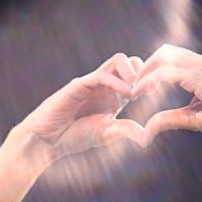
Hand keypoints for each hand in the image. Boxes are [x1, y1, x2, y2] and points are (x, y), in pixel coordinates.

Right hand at [20, 53, 145, 161]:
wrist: (48, 140)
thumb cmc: (74, 137)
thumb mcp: (106, 134)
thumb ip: (125, 131)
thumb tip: (146, 137)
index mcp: (113, 96)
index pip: (135, 76)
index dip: (147, 80)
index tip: (153, 92)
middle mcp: (105, 86)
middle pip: (129, 62)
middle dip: (142, 71)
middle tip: (145, 90)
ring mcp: (93, 82)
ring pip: (118, 61)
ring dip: (131, 73)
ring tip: (134, 93)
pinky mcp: (80, 84)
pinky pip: (102, 75)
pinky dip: (116, 82)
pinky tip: (125, 95)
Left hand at [128, 44, 201, 145]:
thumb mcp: (192, 118)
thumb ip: (170, 119)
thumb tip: (148, 129)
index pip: (172, 58)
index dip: (153, 68)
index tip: (141, 86)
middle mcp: (201, 62)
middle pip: (165, 51)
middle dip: (146, 66)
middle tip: (133, 85)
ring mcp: (201, 66)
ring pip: (164, 57)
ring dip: (145, 71)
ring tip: (133, 89)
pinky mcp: (198, 77)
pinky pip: (168, 73)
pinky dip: (151, 80)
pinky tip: (141, 91)